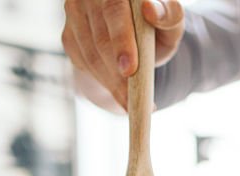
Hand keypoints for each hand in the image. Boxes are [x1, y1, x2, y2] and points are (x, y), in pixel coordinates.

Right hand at [62, 0, 184, 108]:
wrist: (135, 33)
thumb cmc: (156, 26)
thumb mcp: (170, 22)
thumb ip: (169, 15)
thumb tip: (151, 10)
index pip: (114, 10)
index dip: (121, 40)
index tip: (129, 69)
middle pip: (100, 38)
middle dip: (115, 73)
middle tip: (130, 99)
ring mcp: (75, 12)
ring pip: (90, 54)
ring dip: (110, 82)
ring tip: (129, 102)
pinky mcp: (69, 34)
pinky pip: (82, 62)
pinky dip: (101, 81)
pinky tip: (117, 91)